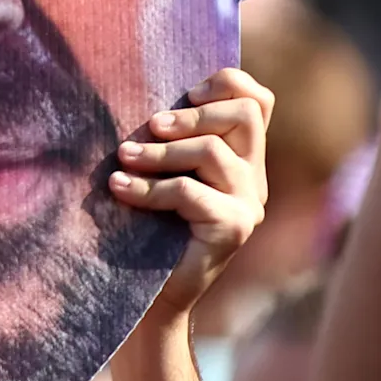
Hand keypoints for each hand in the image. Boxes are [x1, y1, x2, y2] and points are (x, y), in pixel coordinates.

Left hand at [112, 68, 272, 325]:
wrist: (150, 297)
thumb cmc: (146, 227)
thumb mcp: (162, 171)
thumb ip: (169, 137)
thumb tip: (143, 92)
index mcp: (242, 158)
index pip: (259, 101)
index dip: (226, 83)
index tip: (185, 93)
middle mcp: (253, 178)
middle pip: (245, 114)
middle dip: (192, 114)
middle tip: (149, 127)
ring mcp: (248, 204)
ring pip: (213, 152)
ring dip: (160, 152)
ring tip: (123, 158)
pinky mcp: (234, 228)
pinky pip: (191, 192)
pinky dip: (149, 187)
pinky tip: (120, 188)